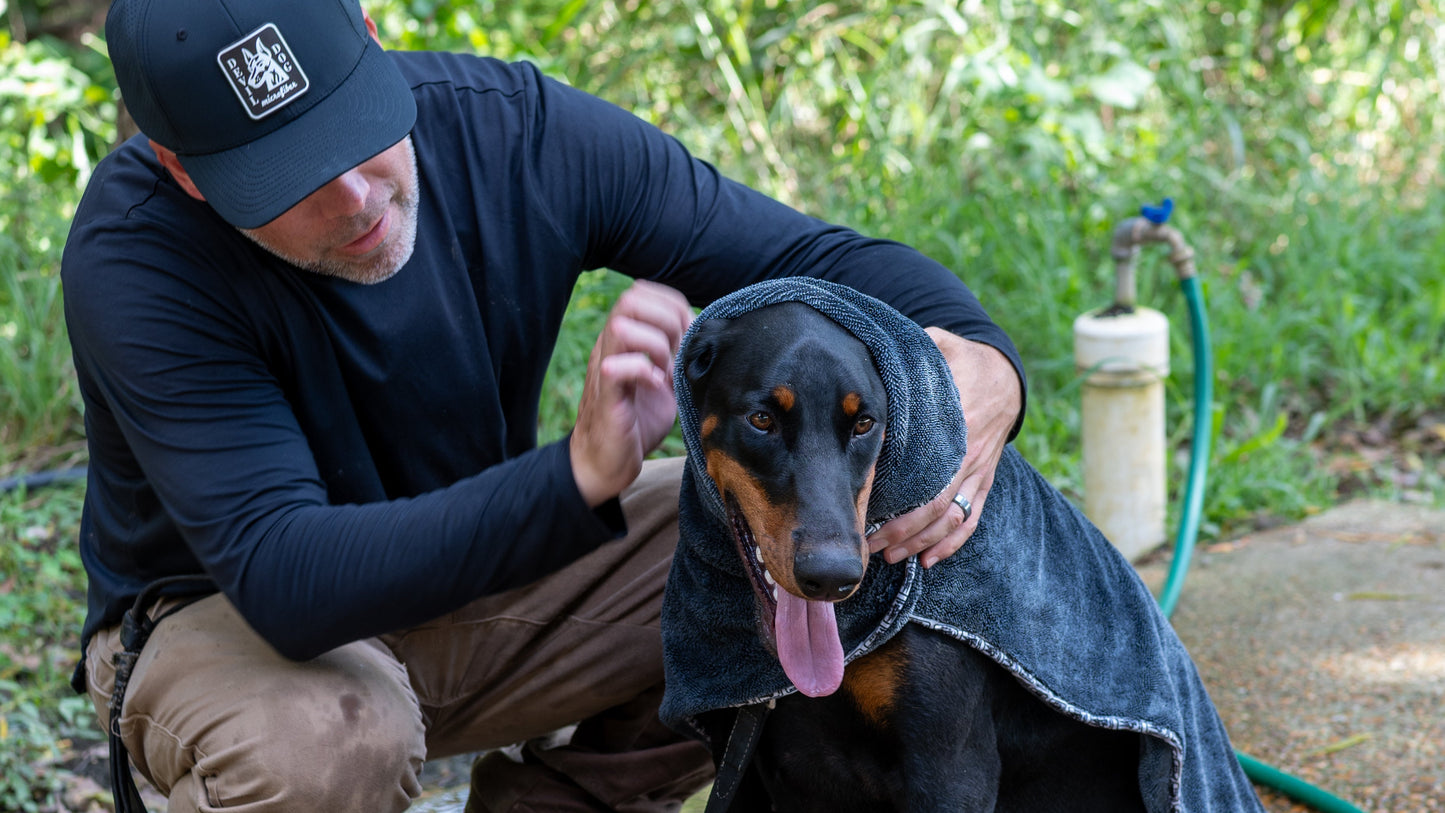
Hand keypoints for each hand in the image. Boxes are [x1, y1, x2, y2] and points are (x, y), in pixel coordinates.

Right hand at [570, 280, 692, 506]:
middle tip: (678, 353)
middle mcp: (610, 347)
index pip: (643, 293)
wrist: (605, 464)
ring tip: (666, 370)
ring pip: (621, 325)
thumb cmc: (637, 423)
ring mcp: (604, 367)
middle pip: (631, 300)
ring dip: (655, 344)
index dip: (673, 306)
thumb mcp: (666, 382)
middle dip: (666, 320)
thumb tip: (707, 335)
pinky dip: (644, 372)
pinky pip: (617, 367)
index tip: (688, 336)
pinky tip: (657, 387)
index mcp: (624, 339)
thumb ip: (679, 356)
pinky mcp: (605, 396)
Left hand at [867, 329, 1022, 566]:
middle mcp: (968, 454)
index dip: (895, 501)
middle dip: (901, 531)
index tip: (864, 513)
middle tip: (869, 545)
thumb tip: (874, 354)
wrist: (1004, 373)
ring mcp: (979, 470)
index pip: (924, 474)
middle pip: (934, 505)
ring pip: (953, 518)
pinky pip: (972, 517)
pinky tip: (928, 560)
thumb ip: (911, 353)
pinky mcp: (985, 479)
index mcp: (954, 423)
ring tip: (890, 556)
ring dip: (922, 542)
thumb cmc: (959, 360)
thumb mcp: (938, 346)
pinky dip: (952, 542)